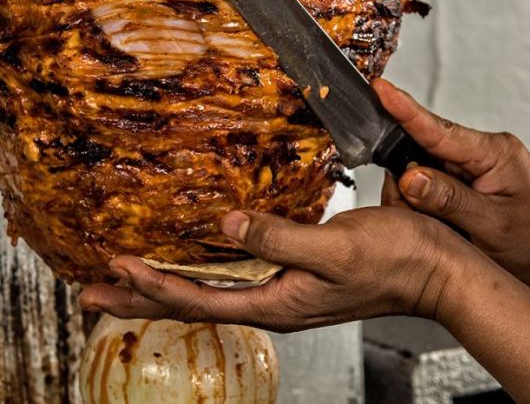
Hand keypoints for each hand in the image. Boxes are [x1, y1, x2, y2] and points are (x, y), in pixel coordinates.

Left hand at [78, 206, 472, 331]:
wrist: (438, 270)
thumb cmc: (396, 262)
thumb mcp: (336, 246)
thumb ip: (279, 236)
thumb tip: (226, 224)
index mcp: (279, 302)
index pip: (200, 301)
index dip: (153, 285)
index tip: (116, 268)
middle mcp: (275, 302)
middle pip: (192, 305)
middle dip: (139, 299)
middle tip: (91, 292)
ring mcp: (285, 291)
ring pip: (210, 292)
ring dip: (163, 286)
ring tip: (124, 281)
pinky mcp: (298, 276)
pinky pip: (236, 278)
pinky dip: (202, 271)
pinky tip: (197, 259)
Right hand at [374, 80, 529, 295]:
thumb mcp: (494, 227)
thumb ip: (450, 201)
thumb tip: (409, 177)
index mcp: (493, 153)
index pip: (438, 129)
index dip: (404, 109)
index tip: (379, 89)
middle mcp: (484, 154)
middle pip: (424, 152)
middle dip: (408, 181)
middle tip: (411, 214)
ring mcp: (478, 168)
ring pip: (427, 173)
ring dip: (421, 201)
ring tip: (446, 231)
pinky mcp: (474, 185)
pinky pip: (438, 188)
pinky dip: (431, 208)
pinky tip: (445, 229)